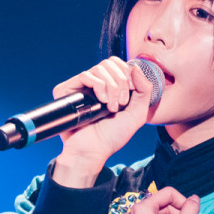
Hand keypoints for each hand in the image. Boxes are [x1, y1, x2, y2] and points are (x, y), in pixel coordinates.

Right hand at [49, 57, 156, 187]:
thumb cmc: (112, 136)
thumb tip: (135, 67)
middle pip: (111, 63)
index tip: (130, 95)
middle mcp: (96, 85)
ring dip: (111, 87)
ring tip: (110, 107)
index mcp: (111, 87)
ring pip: (100, 68)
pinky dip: (98, 85)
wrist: (93, 150)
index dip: (128, 74)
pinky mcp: (69, 90)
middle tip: (121, 103)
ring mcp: (82, 87)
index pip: (120, 64)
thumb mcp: (138, 114)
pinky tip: (101, 101)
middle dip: (121, 82)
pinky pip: (85, 75)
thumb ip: (144, 89)